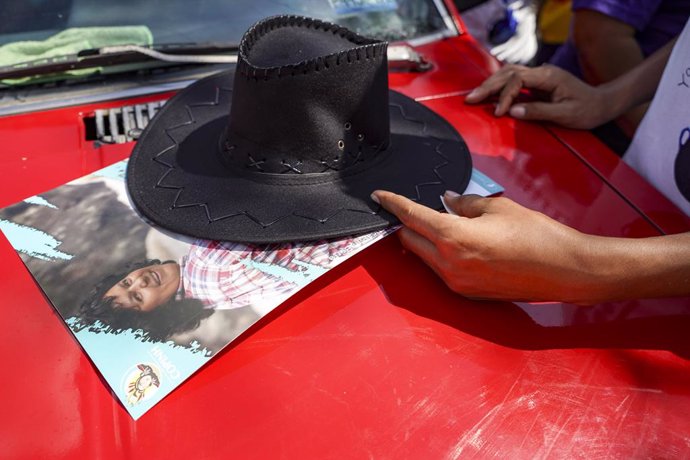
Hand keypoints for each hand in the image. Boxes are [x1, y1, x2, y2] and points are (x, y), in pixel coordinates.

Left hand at [371, 190, 599, 302]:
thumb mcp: (498, 208)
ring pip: (423, 256)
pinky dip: (439, 254)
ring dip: (423, 239)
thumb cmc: (537, 236)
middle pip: (409, 240)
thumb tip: (448, 200)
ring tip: (439, 222)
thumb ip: (465, 203)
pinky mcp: (467, 292)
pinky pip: (440, 270)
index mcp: (454, 238)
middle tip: (410, 207)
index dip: (393, 203)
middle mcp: (449, 264)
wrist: (565, 271)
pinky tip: (455, 242)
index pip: (411, 216)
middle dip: (406, 223)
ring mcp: (456, 282)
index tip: (379, 196)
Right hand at [465, 64, 613, 128]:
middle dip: (488, 86)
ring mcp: (539, 76)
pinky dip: (499, 86)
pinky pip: (513, 80)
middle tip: (471, 98)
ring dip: (491, 84)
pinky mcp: (537, 83)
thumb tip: (513, 111)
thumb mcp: (565, 114)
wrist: (602, 104)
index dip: (504, 95)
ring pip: (508, 73)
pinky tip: (489, 94)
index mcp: (548, 76)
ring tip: (475, 96)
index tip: (499, 112)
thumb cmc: (587, 110)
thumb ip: (538, 111)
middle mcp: (542, 72)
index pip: (517, 79)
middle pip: (508, 72)